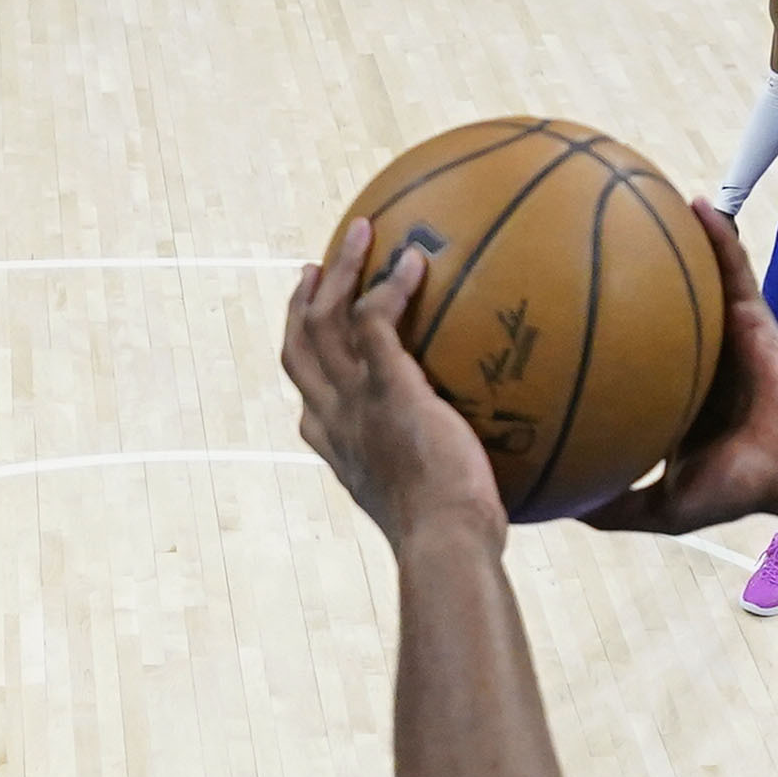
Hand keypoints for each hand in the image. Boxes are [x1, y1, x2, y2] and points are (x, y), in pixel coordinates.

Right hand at [282, 219, 503, 547]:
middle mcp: (333, 419)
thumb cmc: (453, 542)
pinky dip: (391, 284)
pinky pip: (376, 319)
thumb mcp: (431, 509)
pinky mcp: (388, 387)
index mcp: (337, 449)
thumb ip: (436, 480)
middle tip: (316, 268)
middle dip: (303, 302)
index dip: (306, 356)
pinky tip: (415, 260)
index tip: (314, 332)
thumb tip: (477, 481)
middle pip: (300, 344)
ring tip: (362, 232)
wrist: (444, 545)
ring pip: (327, 318)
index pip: (307, 394)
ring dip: (343, 270)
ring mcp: (355, 401)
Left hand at [582, 200, 777, 536]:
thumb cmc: (742, 487)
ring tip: (626, 195)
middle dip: (613, 275)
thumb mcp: (664, 508)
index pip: (622, 359)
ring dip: (663, 238)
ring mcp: (722, 332)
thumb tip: (553, 509)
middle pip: (645, 307)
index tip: (543, 315)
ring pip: (687, 277)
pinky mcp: (754, 315)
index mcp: (668, 396)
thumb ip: (614, 509)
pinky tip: (696, 204)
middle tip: (566, 242)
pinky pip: (734, 266)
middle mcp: (692, 357)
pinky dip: (719, 235)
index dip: (588, 336)